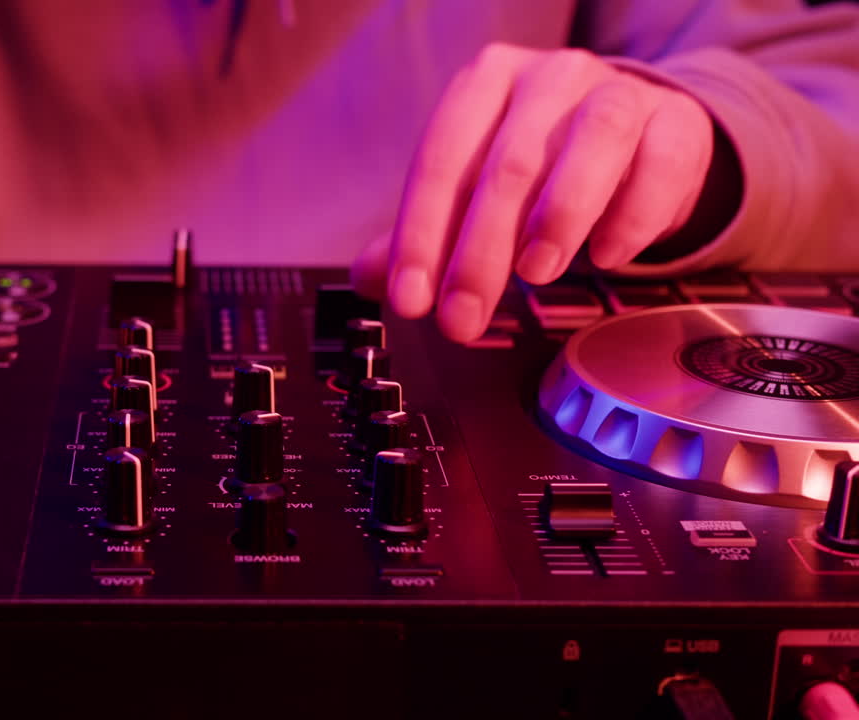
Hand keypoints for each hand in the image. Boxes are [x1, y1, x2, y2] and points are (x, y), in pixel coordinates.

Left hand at [352, 44, 714, 341]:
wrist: (640, 133)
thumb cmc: (547, 162)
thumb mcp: (478, 187)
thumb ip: (425, 231)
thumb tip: (373, 280)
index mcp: (485, 85)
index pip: (441, 159)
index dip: (420, 234)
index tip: (411, 298)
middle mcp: (548, 79)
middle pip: (508, 165)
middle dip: (478, 253)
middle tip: (462, 317)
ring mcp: (617, 94)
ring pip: (590, 144)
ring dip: (557, 216)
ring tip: (534, 274)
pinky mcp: (676, 124)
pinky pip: (658, 165)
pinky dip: (631, 215)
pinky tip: (606, 256)